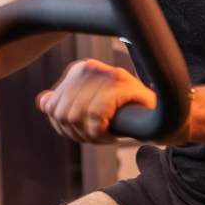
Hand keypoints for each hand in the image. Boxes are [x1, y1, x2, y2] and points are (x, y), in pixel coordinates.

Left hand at [37, 60, 155, 143]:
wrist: (161, 114)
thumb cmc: (125, 112)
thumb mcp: (91, 107)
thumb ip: (67, 103)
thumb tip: (43, 101)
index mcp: (79, 70)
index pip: (52, 107)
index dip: (64, 128)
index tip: (85, 133)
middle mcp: (89, 67)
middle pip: (62, 113)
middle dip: (77, 134)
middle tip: (97, 138)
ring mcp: (104, 73)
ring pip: (75, 115)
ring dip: (90, 136)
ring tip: (105, 136)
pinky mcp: (119, 83)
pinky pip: (94, 117)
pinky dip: (100, 133)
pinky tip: (111, 135)